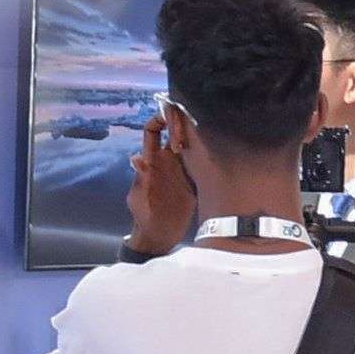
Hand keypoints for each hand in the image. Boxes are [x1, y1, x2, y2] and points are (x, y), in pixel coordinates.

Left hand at [124, 115, 196, 255]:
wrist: (159, 235)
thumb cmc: (144, 216)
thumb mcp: (140, 198)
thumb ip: (141, 179)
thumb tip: (137, 158)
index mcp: (152, 161)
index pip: (152, 131)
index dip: (159, 118)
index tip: (170, 118)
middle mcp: (166, 160)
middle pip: (174, 131)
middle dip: (182, 122)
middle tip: (195, 129)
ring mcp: (180, 169)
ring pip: (189, 143)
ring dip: (197, 134)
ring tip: (209, 131)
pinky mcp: (193, 179)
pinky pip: (199, 160)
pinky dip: (206, 152)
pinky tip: (217, 148)